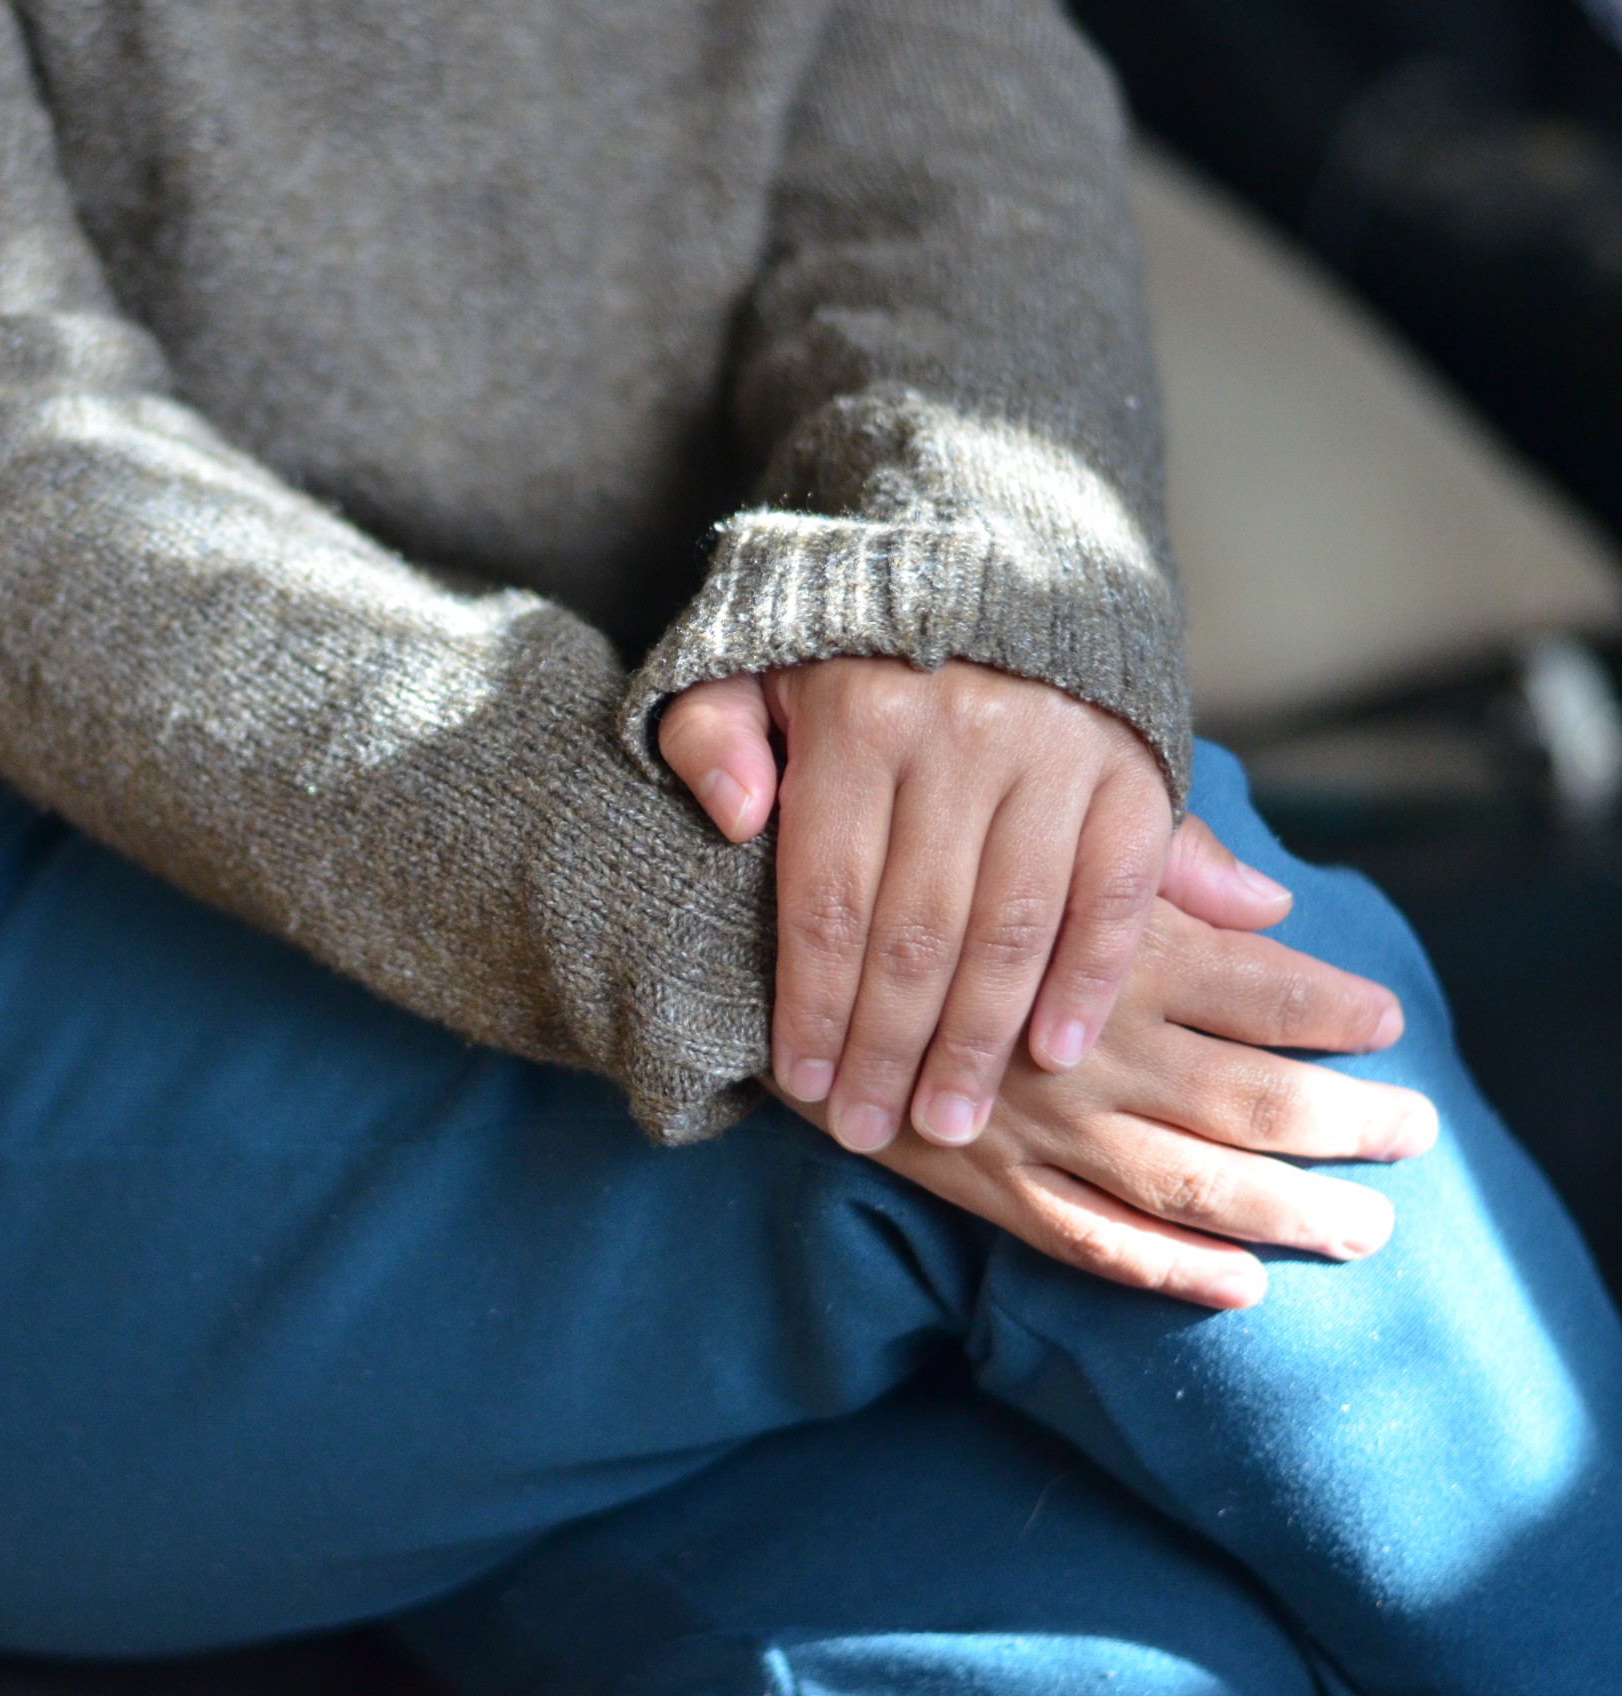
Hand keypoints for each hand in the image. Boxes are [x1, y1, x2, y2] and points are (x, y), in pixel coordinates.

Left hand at [659, 657, 1185, 1152]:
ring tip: (952, 1122)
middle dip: (890, 1049)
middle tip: (874, 1134)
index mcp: (855, 719)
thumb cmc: (843, 626)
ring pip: (1014, 927)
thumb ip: (711, 734)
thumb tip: (736, 819)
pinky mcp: (1131, 762)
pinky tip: (1057, 1052)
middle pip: (917, 932)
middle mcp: (959, 737)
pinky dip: (1092, 977)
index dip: (814, 1005)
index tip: (803, 1088)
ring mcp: (1055, 752)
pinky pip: (1116, 892)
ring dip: (982, 1040)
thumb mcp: (747, 656)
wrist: (990, 530)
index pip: (828, 899)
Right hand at [777, 837, 1428, 1308]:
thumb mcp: (1025, 831)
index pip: (1257, 986)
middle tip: (1416, 1136)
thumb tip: (1268, 900)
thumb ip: (1155, 861)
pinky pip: (1084, 1242)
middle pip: (1249, 1097)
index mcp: (1105, 946)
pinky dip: (1163, 1272)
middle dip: (1345, 1124)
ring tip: (1364, 1227)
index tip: (1387, 1020)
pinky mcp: (976, 1176)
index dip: (1333, 1007)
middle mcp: (1084, 1040)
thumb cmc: (899, 873)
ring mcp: (1032, 1120)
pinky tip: (1234, 1286)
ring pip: (1187, 1183)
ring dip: (1287, 1211)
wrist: (752, 951)